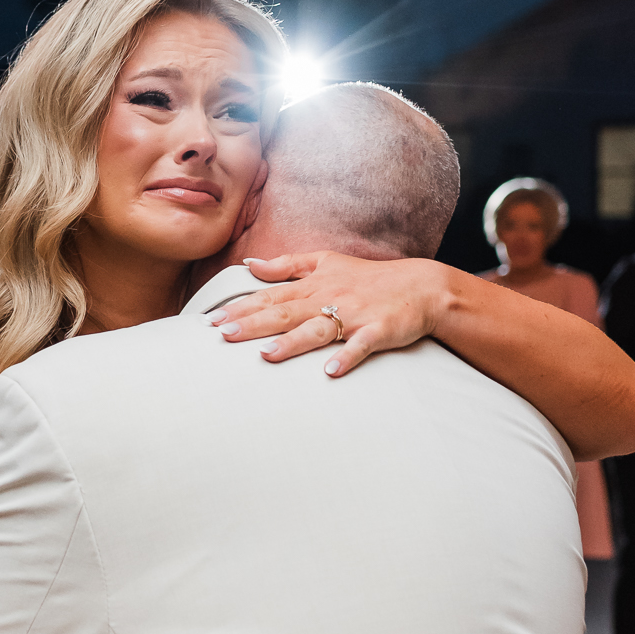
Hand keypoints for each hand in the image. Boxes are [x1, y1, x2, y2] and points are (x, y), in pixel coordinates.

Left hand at [206, 253, 450, 378]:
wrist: (422, 286)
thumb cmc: (370, 277)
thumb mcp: (326, 261)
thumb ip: (287, 264)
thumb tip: (250, 264)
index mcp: (314, 284)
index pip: (270, 295)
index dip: (241, 307)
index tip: (212, 319)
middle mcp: (329, 297)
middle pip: (285, 311)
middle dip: (252, 323)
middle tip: (222, 335)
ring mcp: (354, 315)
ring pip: (318, 329)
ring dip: (292, 343)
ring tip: (265, 355)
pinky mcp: (378, 330)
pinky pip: (361, 346)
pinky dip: (347, 358)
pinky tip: (331, 372)